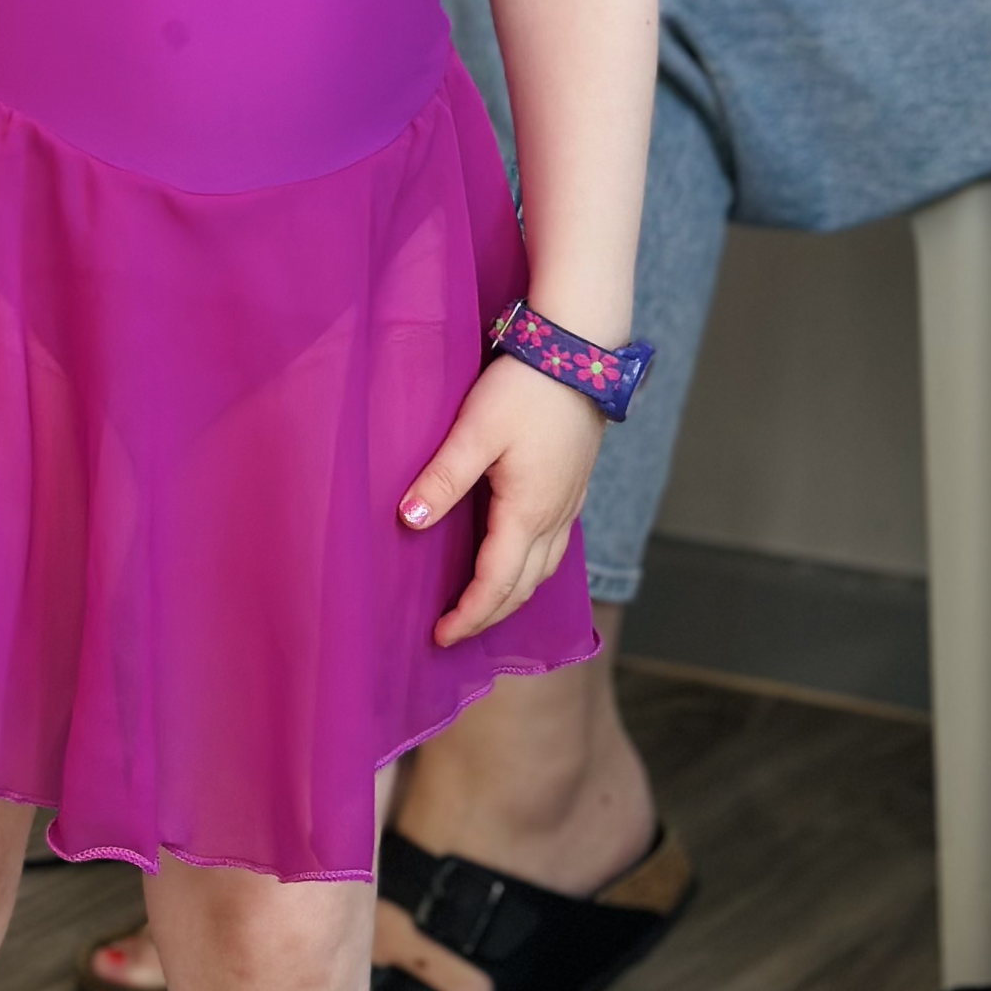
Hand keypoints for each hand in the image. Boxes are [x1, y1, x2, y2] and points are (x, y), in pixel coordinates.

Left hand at [400, 357, 602, 646]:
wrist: (580, 353)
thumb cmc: (525, 388)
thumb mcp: (475, 430)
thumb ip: (443, 477)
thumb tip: (410, 520)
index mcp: (527, 513)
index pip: (496, 584)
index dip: (468, 615)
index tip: (440, 636)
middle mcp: (554, 518)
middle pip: (523, 588)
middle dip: (490, 616)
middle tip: (455, 632)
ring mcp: (569, 505)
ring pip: (544, 571)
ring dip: (513, 596)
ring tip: (483, 607)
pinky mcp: (574, 487)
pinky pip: (555, 548)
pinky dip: (532, 570)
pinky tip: (517, 560)